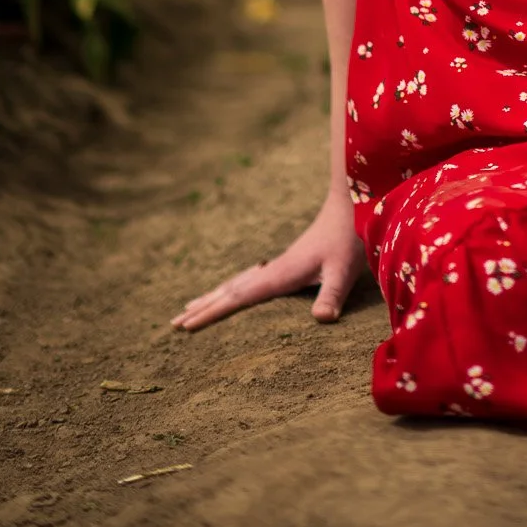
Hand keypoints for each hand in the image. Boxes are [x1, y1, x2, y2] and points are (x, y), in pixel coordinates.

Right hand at [170, 187, 365, 331]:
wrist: (353, 201)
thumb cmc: (349, 237)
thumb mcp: (344, 269)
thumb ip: (332, 294)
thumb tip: (321, 320)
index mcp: (280, 274)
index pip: (238, 297)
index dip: (212, 312)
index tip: (184, 325)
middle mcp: (274, 268)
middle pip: (230, 290)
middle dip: (203, 307)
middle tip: (173, 322)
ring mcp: (281, 263)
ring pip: (239, 282)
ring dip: (215, 296)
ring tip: (193, 305)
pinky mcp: (291, 260)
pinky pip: (252, 278)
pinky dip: (235, 286)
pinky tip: (237, 287)